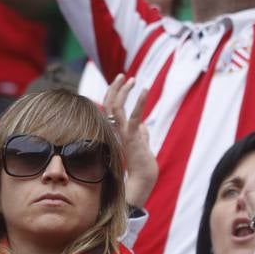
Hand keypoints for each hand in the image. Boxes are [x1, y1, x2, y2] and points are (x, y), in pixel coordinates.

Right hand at [104, 74, 156, 208]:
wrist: (142, 178)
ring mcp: (121, 133)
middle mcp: (114, 130)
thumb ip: (140, 133)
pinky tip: (145, 90)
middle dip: (114, 88)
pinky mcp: (131, 137)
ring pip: (116, 108)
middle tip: (122, 75)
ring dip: (123, 91)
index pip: (109, 109)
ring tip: (131, 78)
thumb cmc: (141, 162)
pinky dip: (140, 101)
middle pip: (108, 105)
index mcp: (115, 130)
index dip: (112, 94)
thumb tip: (143, 125)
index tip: (120, 81)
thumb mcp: (140, 143)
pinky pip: (134, 116)